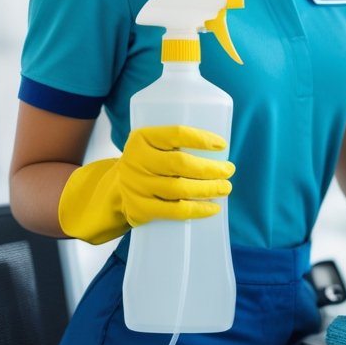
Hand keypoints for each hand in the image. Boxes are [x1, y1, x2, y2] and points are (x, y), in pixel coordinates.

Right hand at [58, 125, 233, 243]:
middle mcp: (136, 160)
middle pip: (180, 164)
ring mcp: (137, 186)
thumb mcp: (153, 145)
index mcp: (142, 137)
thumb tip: (220, 147)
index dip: (201, 139)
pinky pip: (174, 211)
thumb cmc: (148, 163)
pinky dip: (197, 209)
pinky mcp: (141, 208)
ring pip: (179, 189)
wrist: (116, 189)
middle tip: (229, 170)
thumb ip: (177, 142)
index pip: (176, 134)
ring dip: (208, 189)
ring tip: (225, 187)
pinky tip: (213, 207)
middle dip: (210, 168)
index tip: (222, 145)